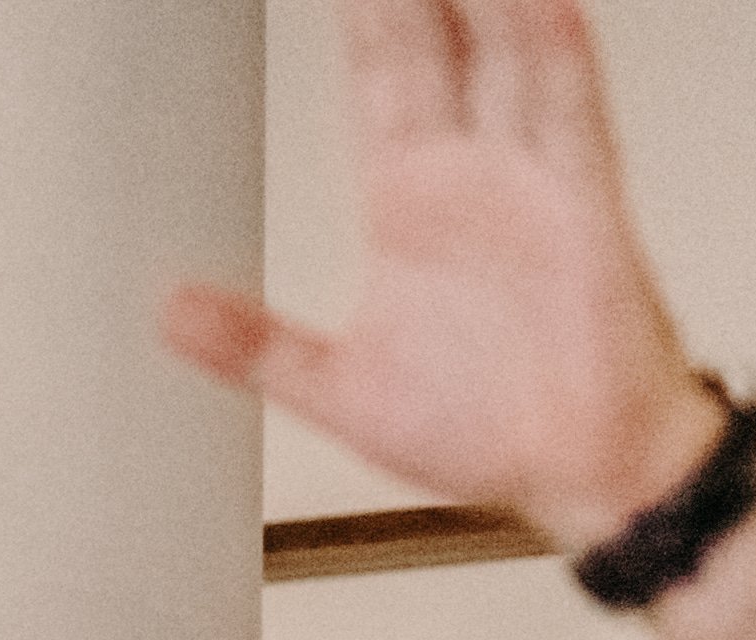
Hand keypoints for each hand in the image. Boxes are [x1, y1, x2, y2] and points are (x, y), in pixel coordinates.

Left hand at [159, 0, 718, 544]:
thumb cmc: (483, 429)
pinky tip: (541, 5)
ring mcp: (533, 184)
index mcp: (409, 203)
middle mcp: (472, 177)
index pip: (383, 78)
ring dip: (489, 4)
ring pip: (509, 60)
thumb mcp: (334, 388)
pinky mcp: (587, 212)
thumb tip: (168, 310)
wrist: (579, 476)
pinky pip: (573, 118)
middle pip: (439, 47)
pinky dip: (558, 58)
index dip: (364, 16)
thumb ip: (252, 343)